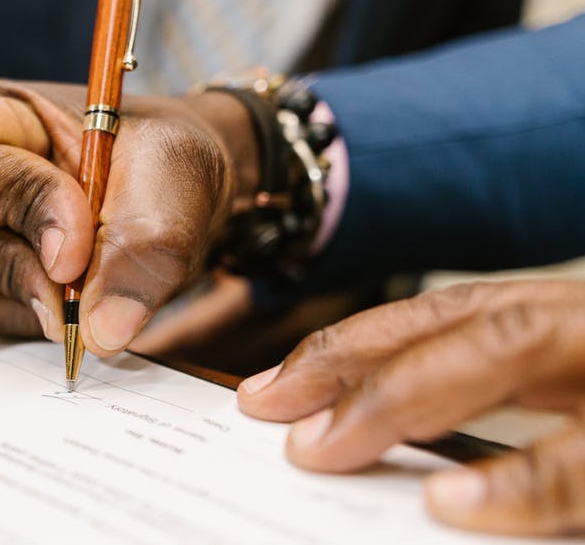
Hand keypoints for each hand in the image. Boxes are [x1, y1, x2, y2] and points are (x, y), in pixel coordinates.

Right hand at [0, 79, 258, 355]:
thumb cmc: (164, 162)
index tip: (80, 254)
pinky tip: (80, 304)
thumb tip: (101, 332)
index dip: (25, 214)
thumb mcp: (172, 182)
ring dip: (34, 301)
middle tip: (82, 294)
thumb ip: (142, 249)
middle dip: (17, 271)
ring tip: (97, 284)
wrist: (181, 196)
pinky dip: (38, 321)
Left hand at [237, 279, 584, 535]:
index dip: (351, 346)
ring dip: (407, 396)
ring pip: (511, 348)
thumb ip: (501, 417)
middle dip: (355, 361)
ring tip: (324, 448)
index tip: (268, 391)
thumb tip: (396, 465)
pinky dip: (521, 481)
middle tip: (269, 409)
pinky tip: (450, 503)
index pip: (445, 319)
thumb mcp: (577, 404)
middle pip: (461, 325)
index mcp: (565, 323)